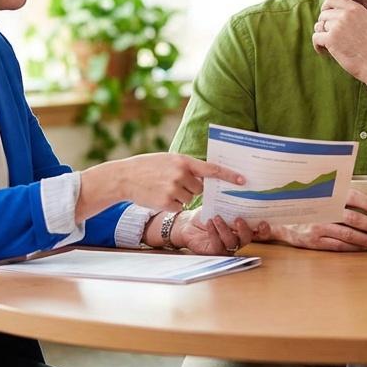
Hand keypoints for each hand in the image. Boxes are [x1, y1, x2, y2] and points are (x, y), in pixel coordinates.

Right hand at [78, 154, 243, 219]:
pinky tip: (159, 196)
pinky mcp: (167, 203)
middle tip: (173, 183)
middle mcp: (181, 174)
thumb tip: (205, 177)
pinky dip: (171, 204)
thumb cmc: (148, 167)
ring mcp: (174, 189)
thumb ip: (186, 166)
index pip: (211, 169)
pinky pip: (179, 207)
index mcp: (183, 160)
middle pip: (200, 188)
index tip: (242, 180)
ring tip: (163, 188)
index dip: (229, 175)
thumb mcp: (168, 160)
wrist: (124, 177)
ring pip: (190, 198)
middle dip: (191, 188)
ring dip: (180, 196)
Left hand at [173, 211, 266, 254]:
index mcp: (242, 228)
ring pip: (232, 242)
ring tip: (216, 217)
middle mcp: (237, 239)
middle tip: (238, 219)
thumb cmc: (207, 214)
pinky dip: (214, 233)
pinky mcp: (214, 252)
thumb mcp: (220, 205)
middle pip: (247, 239)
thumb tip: (239, 186)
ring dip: (225, 229)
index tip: (262, 222)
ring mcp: (226, 247)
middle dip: (244, 230)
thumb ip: (231, 202)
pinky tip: (209, 223)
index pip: (258, 233)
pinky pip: (217, 245)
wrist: (188, 223)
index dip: (264, 230)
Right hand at [256, 189, 366, 250]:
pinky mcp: (315, 242)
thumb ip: (334, 189)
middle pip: (353, 219)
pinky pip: (339, 246)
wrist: (277, 219)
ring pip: (348, 235)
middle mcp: (322, 212)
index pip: (351, 197)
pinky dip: (354, 248)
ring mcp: (318, 229)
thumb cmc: (302, 203)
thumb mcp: (316, 191)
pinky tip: (364, 248)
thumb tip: (358, 181)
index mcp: (325, 196)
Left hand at [311, 0, 366, 79]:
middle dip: (324, 26)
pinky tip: (326, 52)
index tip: (328, 18)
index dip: (326, 7)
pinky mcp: (331, 39)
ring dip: (321, 36)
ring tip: (330, 46)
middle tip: (331, 37)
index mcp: (356, 8)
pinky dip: (318, 46)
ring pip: (318, 26)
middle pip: (323, 14)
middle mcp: (345, 14)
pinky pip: (316, 38)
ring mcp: (337, 26)